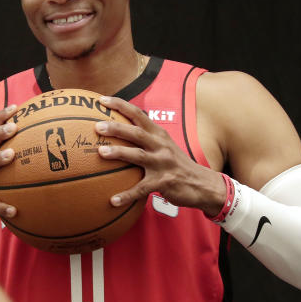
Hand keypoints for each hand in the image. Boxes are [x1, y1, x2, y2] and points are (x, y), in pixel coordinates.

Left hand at [94, 96, 226, 214]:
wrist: (203, 184)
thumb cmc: (177, 164)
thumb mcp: (164, 146)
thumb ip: (146, 138)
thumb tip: (119, 131)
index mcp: (159, 134)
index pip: (138, 114)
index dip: (120, 105)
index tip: (101, 100)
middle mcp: (161, 145)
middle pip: (136, 133)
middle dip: (116, 128)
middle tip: (97, 126)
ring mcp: (163, 163)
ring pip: (138, 156)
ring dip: (119, 153)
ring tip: (100, 153)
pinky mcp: (164, 182)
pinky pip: (141, 189)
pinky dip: (127, 195)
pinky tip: (113, 201)